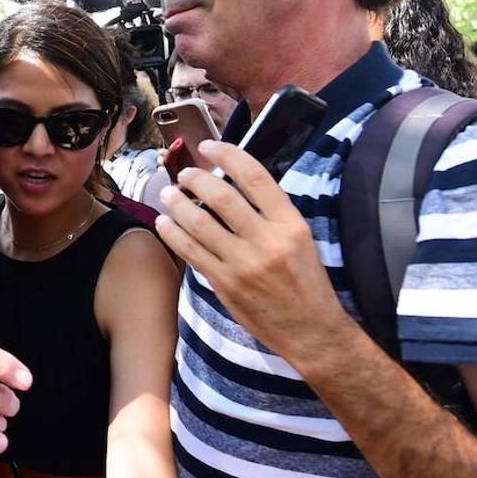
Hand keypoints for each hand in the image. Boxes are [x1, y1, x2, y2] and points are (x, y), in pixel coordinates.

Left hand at [154, 140, 347, 357]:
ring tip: (167, 193)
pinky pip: (191, 252)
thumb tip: (234, 186)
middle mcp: (268, 240)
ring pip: (199, 223)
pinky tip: (164, 223)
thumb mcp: (301, 240)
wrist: (312, 331)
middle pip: (222, 196)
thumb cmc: (306, 283)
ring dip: (177, 203)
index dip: (228, 155)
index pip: (256, 177)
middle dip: (196, 179)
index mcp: (291, 224)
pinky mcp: (226, 283)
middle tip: (184, 173)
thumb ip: (271, 215)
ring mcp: (245, 263)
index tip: (209, 146)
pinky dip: (173, 233)